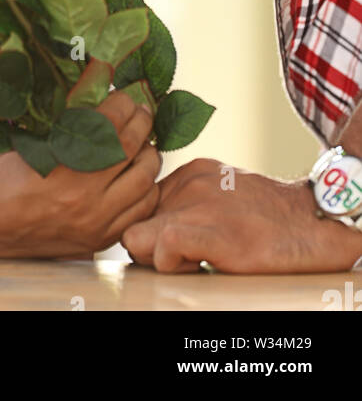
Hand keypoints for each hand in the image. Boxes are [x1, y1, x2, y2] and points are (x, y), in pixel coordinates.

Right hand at [0, 90, 161, 258]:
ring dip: (148, 155)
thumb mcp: (30, 139)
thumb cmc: (6, 179)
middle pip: (132, 146)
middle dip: (142, 122)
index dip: (123, 102)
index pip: (111, 120)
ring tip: (142, 143)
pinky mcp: (101, 237)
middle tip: (141, 112)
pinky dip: (147, 189)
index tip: (123, 96)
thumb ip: (65, 116)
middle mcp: (84, 191)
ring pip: (144, 179)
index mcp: (62, 160)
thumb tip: (94, 82)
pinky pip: (142, 210)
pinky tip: (138, 176)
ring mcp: (96, 218)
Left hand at [121, 156, 361, 272]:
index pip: (137, 202)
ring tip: (186, 262)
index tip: (164, 242)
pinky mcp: (213, 233)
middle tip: (173, 257)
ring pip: (136, 237)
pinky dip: (169, 264)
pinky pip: (163, 247)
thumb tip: (155, 227)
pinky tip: (194, 266)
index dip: (144, 227)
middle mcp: (187, 184)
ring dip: (154, 257)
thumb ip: (187, 202)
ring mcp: (198, 207)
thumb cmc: (266, 217)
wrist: (309, 223)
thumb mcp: (220, 194)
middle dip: (143, 245)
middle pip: (130, 220)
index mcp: (188, 174)